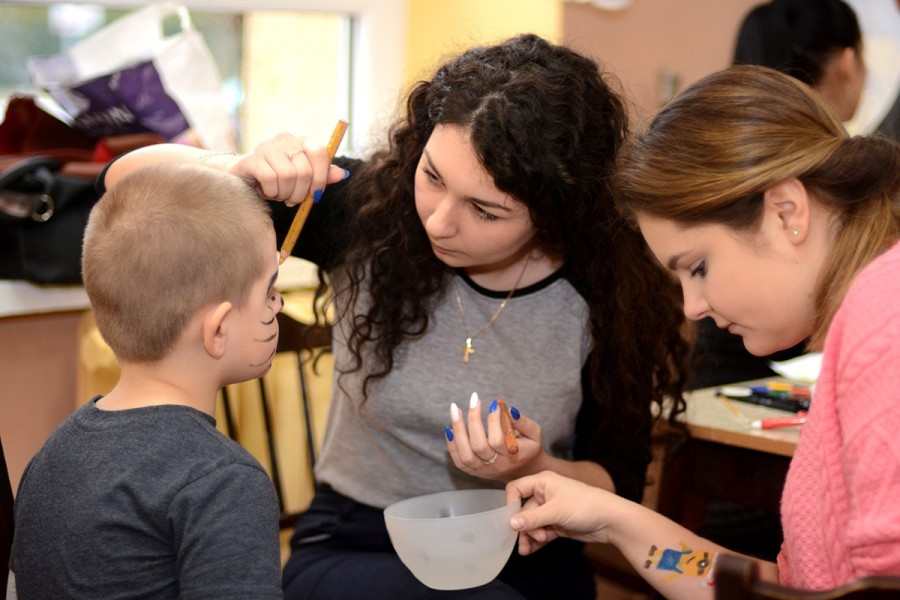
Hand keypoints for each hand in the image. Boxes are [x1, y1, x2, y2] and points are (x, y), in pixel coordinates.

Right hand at [228, 132, 346, 205]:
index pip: (320, 153)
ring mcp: (267, 147)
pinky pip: (270, 179)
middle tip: (291, 199)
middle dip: (300, 193)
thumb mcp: (302, 179)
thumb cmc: (276, 179)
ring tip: (278, 194)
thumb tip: (342, 174)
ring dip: (284, 193)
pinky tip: (266, 191)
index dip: (321, 178)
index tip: (315, 195)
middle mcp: (285, 140)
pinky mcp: (252, 158)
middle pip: (305, 171)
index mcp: (301, 141)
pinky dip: (271, 192)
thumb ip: (321, 176)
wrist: (242, 178)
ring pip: (288, 176)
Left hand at [445, 393, 542, 480]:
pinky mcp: (473, 471)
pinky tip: (449, 428)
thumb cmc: (528, 448)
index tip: (493, 404)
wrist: (523, 471)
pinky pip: (458, 461)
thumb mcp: (534, 434)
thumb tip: (509, 409)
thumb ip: (524, 422)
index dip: (494, 421)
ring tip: (455, 409)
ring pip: (465, 454)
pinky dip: (452, 444)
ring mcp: (483, 470)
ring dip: (458, 430)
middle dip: (473, 420)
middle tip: (474, 400)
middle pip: (478, 446)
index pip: (498, 440)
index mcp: (513, 456)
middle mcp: (496, 465)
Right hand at [506, 471, 619, 554]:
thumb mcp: (556, 511)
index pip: (516, 489)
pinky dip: (536, 541)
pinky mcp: (558, 524)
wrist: (611, 521)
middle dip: (524, 527)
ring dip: (528, 537)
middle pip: (523, 511)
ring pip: (531, 524)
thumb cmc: (583, 506)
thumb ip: (532, 518)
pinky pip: (541, 532)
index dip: (511, 504)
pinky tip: (531, 551)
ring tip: (527, 550)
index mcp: (542, 482)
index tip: (512, 521)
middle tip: (530, 539)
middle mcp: (545, 494)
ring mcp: (551, 510)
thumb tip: (510, 524)